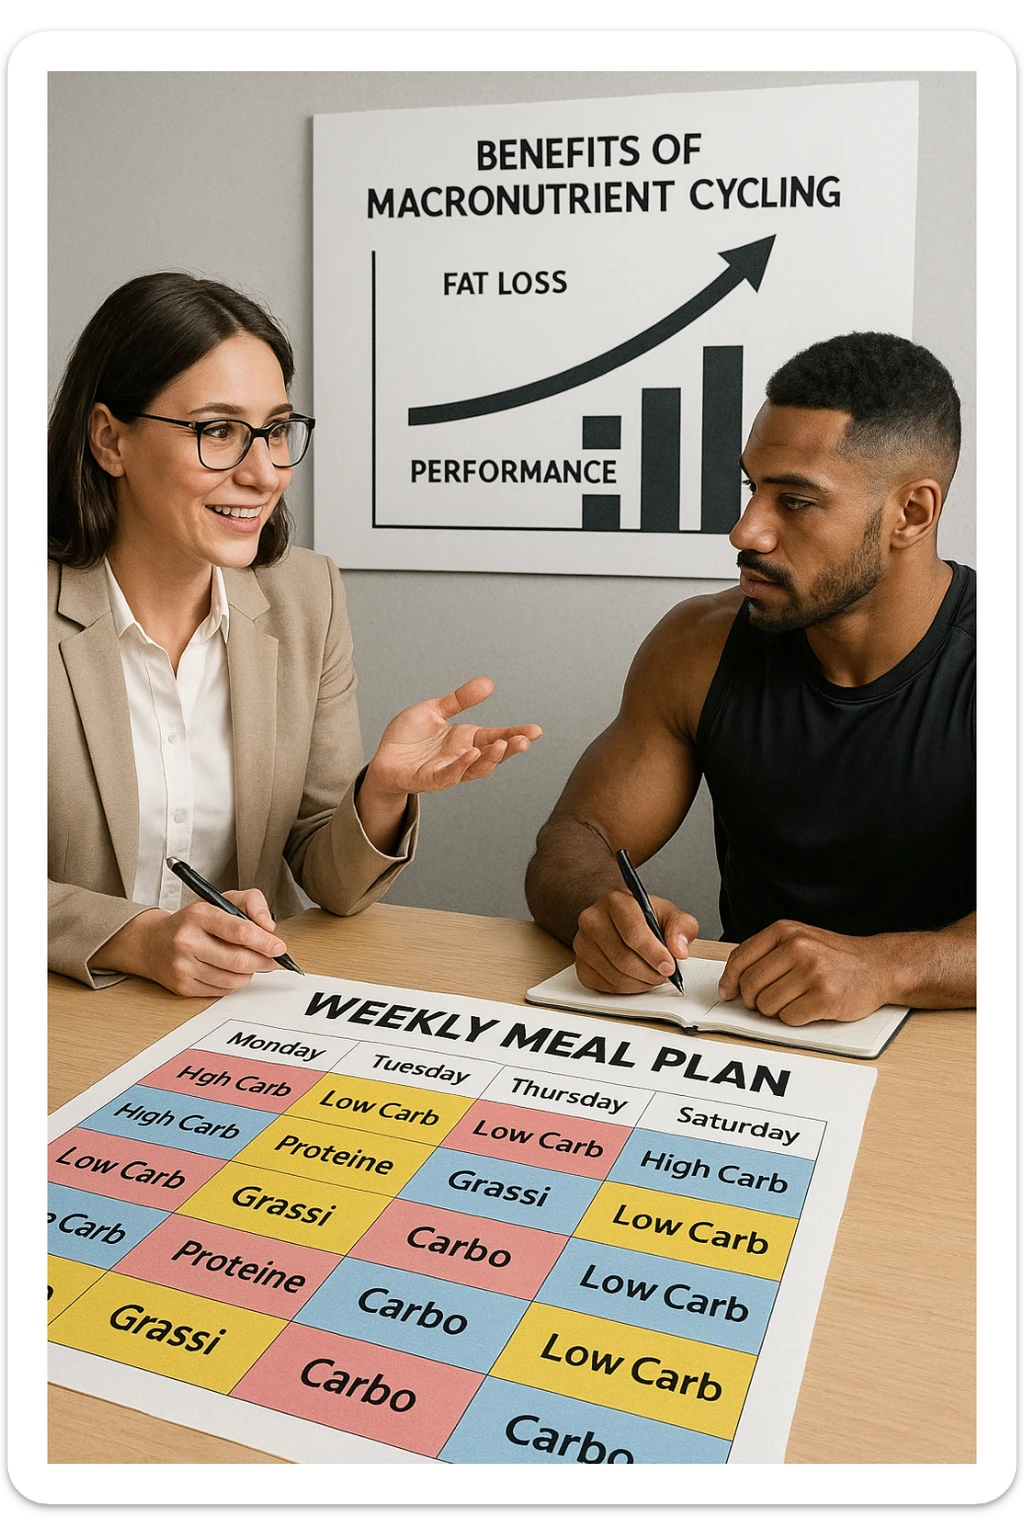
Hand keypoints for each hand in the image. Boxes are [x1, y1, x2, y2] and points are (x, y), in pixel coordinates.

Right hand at [97, 889, 286, 997]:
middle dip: (263, 961)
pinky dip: (233, 982)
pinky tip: (229, 970)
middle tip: (273, 959)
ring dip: (249, 973)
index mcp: (198, 915)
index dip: (265, 941)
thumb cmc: (192, 921)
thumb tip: (270, 928)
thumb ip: (252, 903)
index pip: (239, 931)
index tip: (280, 947)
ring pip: (233, 979)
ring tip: (247, 961)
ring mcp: (183, 967)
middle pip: (239, 960)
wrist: (152, 943)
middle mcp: (187, 941)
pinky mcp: (183, 987)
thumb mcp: (220, 900)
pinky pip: (222, 991)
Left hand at [364, 677, 541, 795]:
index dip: (515, 734)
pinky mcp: (427, 780)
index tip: (536, 730)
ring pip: (474, 769)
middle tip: (526, 740)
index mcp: (466, 740)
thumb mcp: (434, 711)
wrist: (383, 759)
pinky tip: (470, 754)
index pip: (496, 736)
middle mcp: (461, 757)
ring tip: (501, 745)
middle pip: (492, 755)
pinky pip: (447, 776)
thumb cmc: (409, 738)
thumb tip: (488, 683)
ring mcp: (447, 771)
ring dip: (489, 758)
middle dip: (509, 748)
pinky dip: (460, 766)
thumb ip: (459, 699)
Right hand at [574, 889, 698, 993]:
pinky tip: (635, 977)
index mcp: (615, 901)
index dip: (653, 954)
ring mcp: (582, 943)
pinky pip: (605, 986)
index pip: (632, 932)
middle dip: (650, 973)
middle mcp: (593, 919)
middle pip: (623, 958)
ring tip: (652, 974)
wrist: (622, 922)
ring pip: (615, 975)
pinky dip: (626, 988)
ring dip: (640, 982)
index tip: (669, 966)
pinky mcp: (580, 964)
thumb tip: (679, 950)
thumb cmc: (645, 918)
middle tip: (664, 974)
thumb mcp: (670, 914)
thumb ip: (681, 927)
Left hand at [717, 920, 893, 1024]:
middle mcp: (798, 948)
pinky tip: (808, 1007)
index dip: (729, 981)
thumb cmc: (834, 956)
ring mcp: (813, 972)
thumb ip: (765, 954)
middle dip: (753, 1000)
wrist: (878, 966)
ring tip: (794, 1000)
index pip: (740, 958)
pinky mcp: (825, 997)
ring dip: (776, 1010)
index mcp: (785, 931)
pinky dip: (794, 1018)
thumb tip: (730, 984)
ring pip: (767, 1005)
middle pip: (751, 985)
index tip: (728, 993)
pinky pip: (789, 1018)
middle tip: (766, 1000)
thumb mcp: (798, 939)